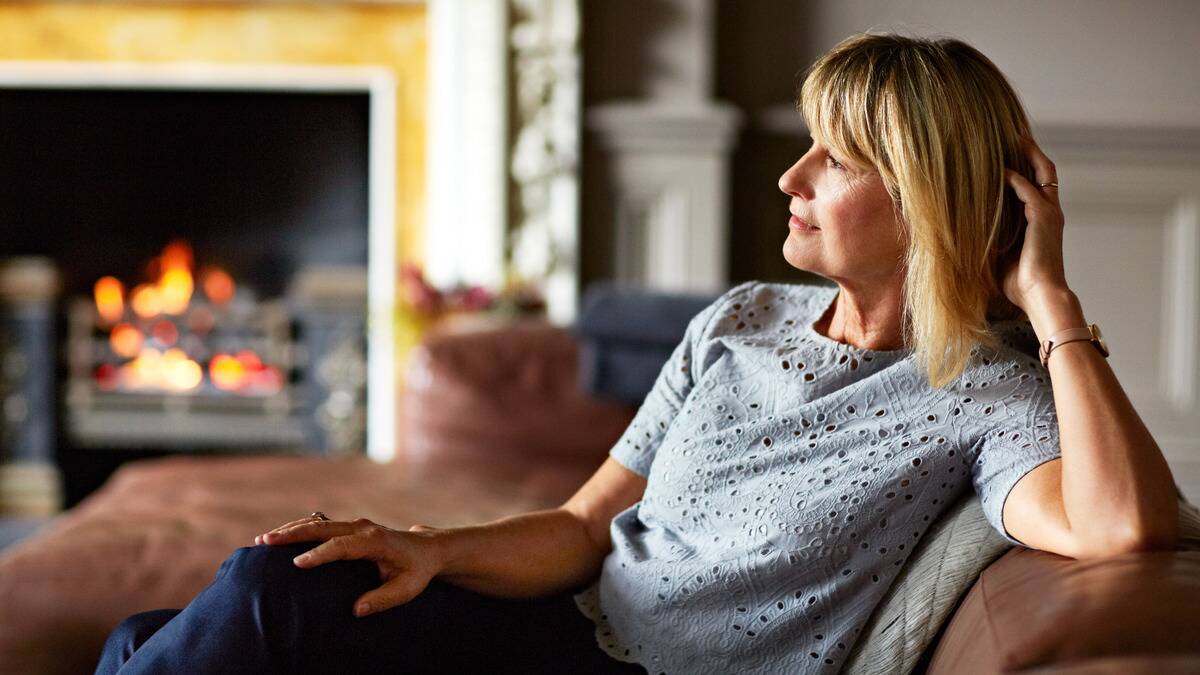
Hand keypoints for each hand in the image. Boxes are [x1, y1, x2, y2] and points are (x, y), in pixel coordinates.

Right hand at [255, 516, 444, 616]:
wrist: (427, 548)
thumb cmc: (416, 571)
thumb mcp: (406, 589)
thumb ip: (382, 599)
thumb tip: (356, 610)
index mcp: (375, 541)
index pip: (342, 545)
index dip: (319, 554)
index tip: (298, 563)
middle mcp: (362, 528)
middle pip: (322, 527)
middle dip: (293, 534)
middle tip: (266, 541)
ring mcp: (355, 525)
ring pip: (318, 523)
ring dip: (291, 530)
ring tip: (263, 539)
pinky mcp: (349, 528)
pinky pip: (320, 526)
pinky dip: (299, 529)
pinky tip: (279, 537)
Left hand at [1000, 136, 1070, 311]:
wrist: (1039, 295)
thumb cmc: (1020, 283)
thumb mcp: (1000, 254)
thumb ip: (990, 237)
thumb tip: (964, 232)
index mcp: (1043, 222)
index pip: (1037, 186)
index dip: (1027, 168)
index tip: (1009, 154)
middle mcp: (1050, 213)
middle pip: (1046, 171)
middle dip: (1032, 151)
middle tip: (1017, 134)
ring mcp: (1050, 214)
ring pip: (1042, 173)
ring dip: (1026, 155)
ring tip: (1012, 139)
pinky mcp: (1043, 218)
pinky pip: (1027, 190)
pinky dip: (1014, 179)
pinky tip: (998, 170)